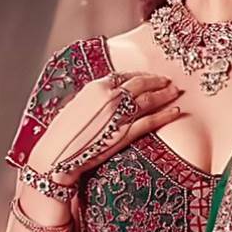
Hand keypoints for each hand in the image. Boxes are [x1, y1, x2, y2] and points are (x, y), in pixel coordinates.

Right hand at [29, 73, 183, 185]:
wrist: (56, 156)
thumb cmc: (61, 134)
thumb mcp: (74, 107)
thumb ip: (92, 98)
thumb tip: (102, 96)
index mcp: (95, 87)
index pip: (124, 75)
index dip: (140, 75)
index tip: (149, 76)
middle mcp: (109, 97)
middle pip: (140, 84)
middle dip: (157, 81)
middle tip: (168, 81)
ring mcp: (118, 115)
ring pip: (149, 100)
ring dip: (165, 94)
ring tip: (175, 92)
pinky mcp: (125, 133)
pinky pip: (151, 121)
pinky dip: (165, 115)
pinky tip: (176, 112)